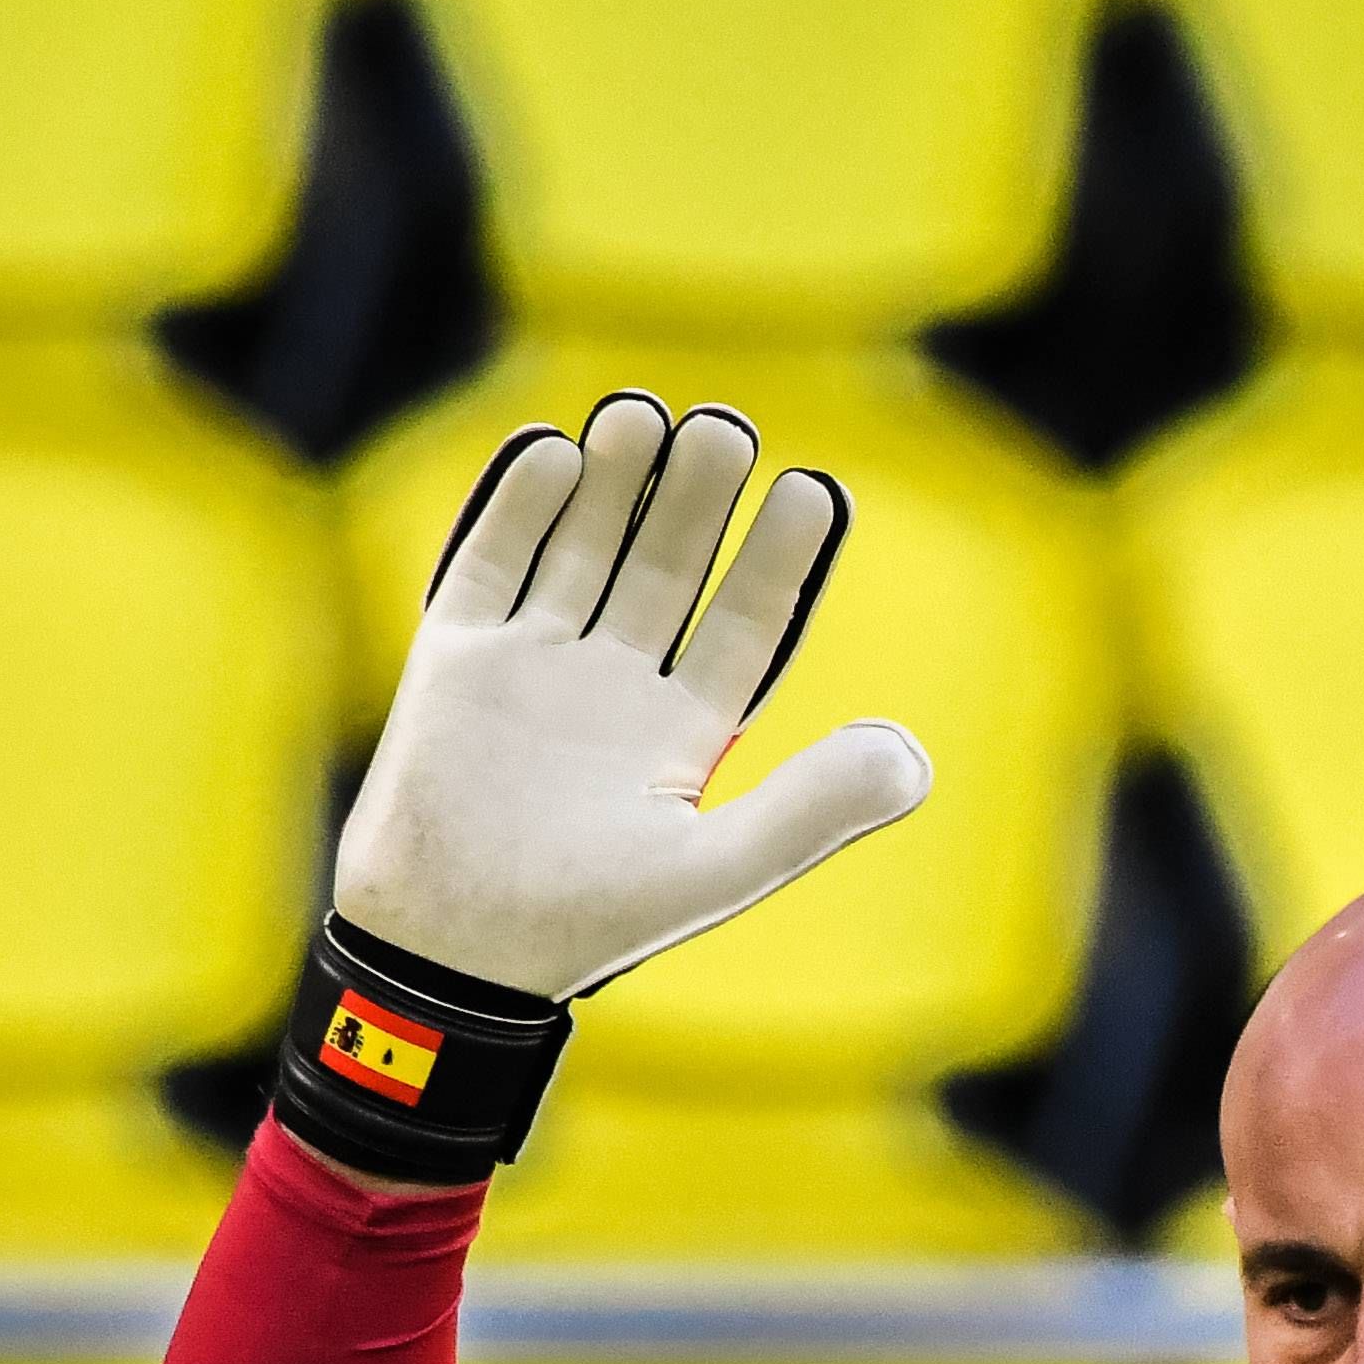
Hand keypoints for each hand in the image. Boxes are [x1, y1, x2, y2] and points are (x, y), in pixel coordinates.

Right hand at [267, 391, 930, 1181]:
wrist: (451, 948)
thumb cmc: (589, 921)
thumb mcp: (719, 867)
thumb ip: (815, 810)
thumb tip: (912, 755)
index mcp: (685, 734)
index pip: (747, 626)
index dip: (779, 561)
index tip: (813, 489)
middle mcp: (615, 688)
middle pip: (666, 568)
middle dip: (696, 500)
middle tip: (728, 429)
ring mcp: (534, 666)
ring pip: (583, 550)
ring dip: (614, 485)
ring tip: (646, 415)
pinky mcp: (457, 657)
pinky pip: (493, 566)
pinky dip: (519, 509)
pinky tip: (555, 452)